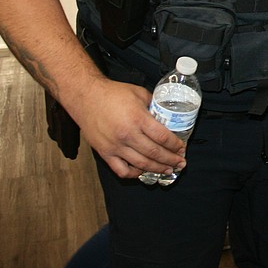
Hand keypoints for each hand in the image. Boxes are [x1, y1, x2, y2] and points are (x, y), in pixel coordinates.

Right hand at [69, 79, 186, 178]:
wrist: (86, 97)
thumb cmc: (112, 93)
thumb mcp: (139, 93)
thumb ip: (153, 105)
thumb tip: (166, 114)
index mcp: (138, 118)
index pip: (163, 137)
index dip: (175, 145)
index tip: (182, 149)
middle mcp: (127, 135)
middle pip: (155, 153)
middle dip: (171, 160)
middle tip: (181, 163)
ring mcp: (115, 146)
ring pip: (141, 164)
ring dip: (157, 169)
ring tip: (168, 170)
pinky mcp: (105, 153)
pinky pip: (122, 170)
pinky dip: (134, 174)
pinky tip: (142, 171)